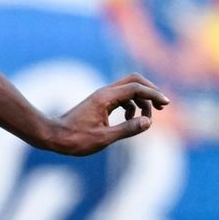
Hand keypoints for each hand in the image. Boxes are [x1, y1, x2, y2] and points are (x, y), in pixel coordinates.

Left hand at [49, 73, 168, 155]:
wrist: (52, 136)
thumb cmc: (74, 139)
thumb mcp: (103, 138)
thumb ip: (127, 129)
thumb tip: (148, 122)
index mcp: (106, 98)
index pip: (136, 88)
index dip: (154, 94)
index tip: (166, 104)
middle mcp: (104, 93)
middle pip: (134, 81)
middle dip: (150, 91)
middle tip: (161, 106)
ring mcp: (101, 97)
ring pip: (129, 89)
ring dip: (142, 101)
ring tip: (146, 119)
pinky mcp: (99, 103)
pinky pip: (122, 98)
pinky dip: (132, 105)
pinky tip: (130, 119)